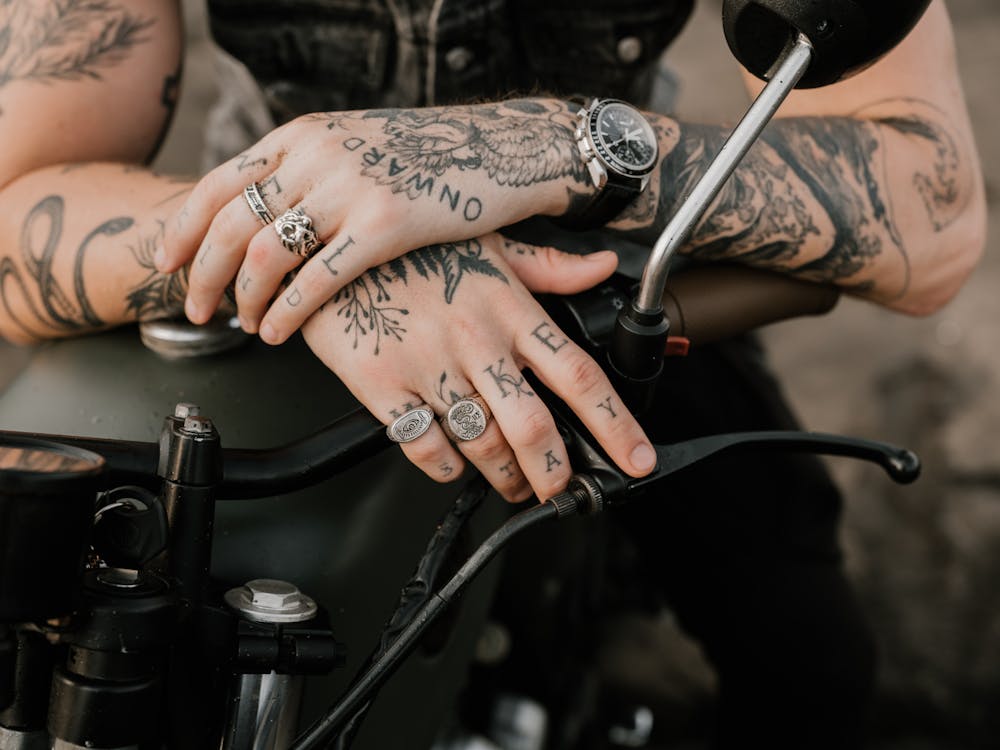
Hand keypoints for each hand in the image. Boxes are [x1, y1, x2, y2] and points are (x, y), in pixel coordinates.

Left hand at [159, 99, 589, 344]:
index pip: (220, 183)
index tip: (169, 261)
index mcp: (303, 136)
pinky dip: (287, 311)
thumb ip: (309, 169)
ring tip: (243, 325)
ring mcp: (349, 189)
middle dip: (201, 273)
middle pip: (231, 222)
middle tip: (194, 309)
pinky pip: (316, 278)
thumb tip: (270, 205)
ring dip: (244, 298)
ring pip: (265, 253)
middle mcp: (316, 156)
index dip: (185, 228)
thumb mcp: (356, 145)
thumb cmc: (431, 156)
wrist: (499, 147)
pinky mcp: (385, 224)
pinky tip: (279, 332)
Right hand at [299, 233, 655, 501]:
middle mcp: (477, 340)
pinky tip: (452, 463)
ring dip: (504, 476)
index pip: (579, 375)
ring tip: (509, 481)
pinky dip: (445, 469)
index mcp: (511, 308)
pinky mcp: (382, 386)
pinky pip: (425, 447)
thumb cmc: (413, 244)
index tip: (635, 460)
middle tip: (557, 488)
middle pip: (534, 428)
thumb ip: (550, 267)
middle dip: (555, 473)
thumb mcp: (489, 242)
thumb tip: (605, 266)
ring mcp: (429, 365)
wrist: (329, 243)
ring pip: (483, 445)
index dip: (615, 425)